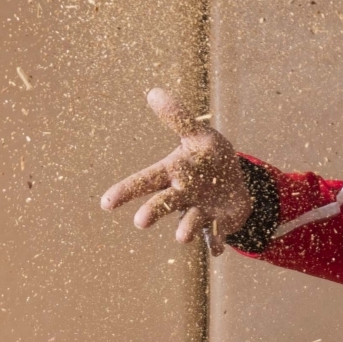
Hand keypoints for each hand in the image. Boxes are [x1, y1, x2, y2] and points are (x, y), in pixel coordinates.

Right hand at [98, 88, 252, 255]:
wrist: (235, 184)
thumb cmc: (209, 160)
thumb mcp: (199, 137)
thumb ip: (178, 119)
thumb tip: (154, 92)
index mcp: (173, 174)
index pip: (145, 181)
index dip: (126, 191)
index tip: (107, 203)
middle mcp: (181, 196)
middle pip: (163, 203)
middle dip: (153, 211)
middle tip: (141, 221)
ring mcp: (199, 212)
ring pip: (189, 223)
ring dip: (185, 228)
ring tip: (182, 236)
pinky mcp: (218, 225)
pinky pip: (215, 236)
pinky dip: (215, 242)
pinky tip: (215, 249)